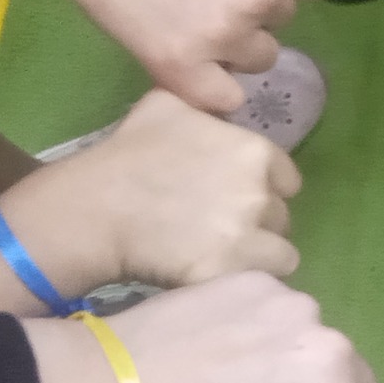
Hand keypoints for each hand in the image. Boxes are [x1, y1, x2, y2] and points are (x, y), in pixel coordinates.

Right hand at [0, 89, 300, 294]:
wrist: (96, 208)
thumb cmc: (126, 154)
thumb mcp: (164, 105)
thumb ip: (201, 107)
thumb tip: (210, 111)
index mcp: (253, 151)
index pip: (287, 178)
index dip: (265, 189)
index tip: (236, 199)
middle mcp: (259, 191)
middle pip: (280, 215)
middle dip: (258, 222)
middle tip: (220, 228)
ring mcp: (248, 232)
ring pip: (281, 249)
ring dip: (257, 253)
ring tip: (221, 254)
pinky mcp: (232, 268)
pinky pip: (266, 275)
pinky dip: (250, 276)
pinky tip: (222, 271)